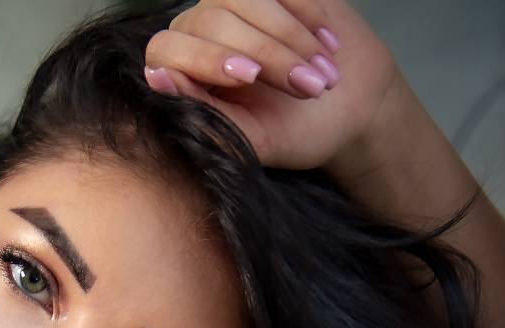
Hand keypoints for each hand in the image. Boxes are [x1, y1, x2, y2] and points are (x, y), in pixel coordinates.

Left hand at [144, 0, 400, 172]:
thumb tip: (158, 76)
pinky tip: (328, 44)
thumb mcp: (248, 136)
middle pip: (214, 23)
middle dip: (268, 56)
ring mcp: (233, 2)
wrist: (345, 110)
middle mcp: (199, 29)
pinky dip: (309, 14)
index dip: (206, 58)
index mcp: (181, 70)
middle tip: (308, 88)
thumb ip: (202, 113)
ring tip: (323, 75)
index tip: (250, 76)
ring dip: (291, 37)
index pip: (168, 49)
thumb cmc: (290, 131)